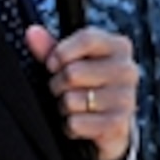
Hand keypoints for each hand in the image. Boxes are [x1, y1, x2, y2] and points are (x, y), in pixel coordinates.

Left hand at [26, 25, 137, 159]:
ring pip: (71, 100)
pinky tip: (80, 121)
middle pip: (73, 72)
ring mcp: (126, 98)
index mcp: (119, 47)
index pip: (87, 39)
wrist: (112, 123)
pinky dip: (69, 126)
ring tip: (73, 106)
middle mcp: (128, 70)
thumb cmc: (90, 84)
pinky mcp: (118, 124)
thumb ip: (52, 47)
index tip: (52, 64)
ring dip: (64, 107)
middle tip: (64, 89)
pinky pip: (76, 123)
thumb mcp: (73, 62)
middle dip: (58, 84)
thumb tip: (32, 32)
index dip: (61, 52)